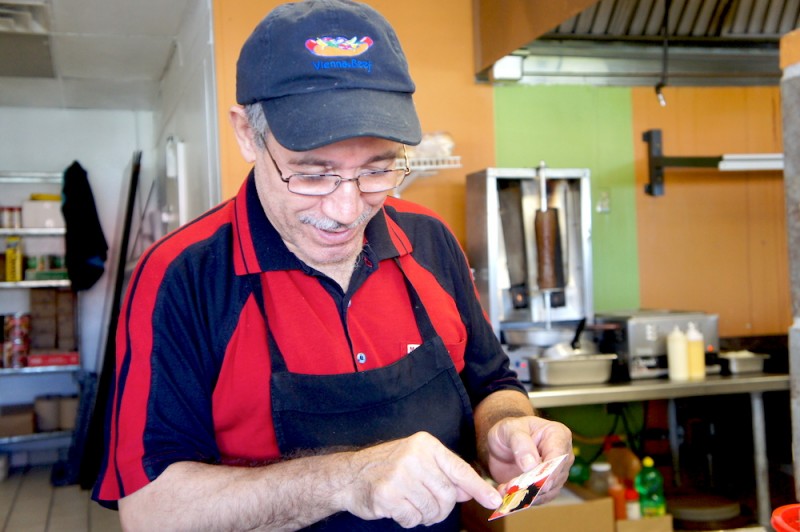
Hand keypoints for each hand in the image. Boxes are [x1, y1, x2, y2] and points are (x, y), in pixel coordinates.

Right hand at [341, 432, 502, 527]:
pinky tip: (398, 507)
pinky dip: (409, 519)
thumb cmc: (388, 467)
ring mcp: (399, 475)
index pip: (458, 469)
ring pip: (432, 509)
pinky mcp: (387, 495)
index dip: (478, 488)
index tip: (494, 501)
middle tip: (428, 505)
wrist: (349, 475)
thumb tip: (470, 490)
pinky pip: (413, 518)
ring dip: (425, 515)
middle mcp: (414, 457)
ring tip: (411, 505)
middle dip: (441, 507)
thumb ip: (444, 474)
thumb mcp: (418, 461)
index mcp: (425, 445)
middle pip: (447, 495)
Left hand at [485, 416, 572, 503]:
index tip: (532, 479)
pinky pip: (540, 498)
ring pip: (548, 491)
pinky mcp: (547, 487)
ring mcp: (557, 473)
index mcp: (558, 435)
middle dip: (533, 484)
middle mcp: (563, 456)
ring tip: (505, 490)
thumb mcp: (509, 429)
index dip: (548, 470)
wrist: (502, 444)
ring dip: (526, 494)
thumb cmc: (509, 430)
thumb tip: (531, 465)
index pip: (559, 456)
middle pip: (555, 476)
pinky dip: (524, 499)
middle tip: (511, 487)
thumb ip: (520, 443)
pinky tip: (508, 494)